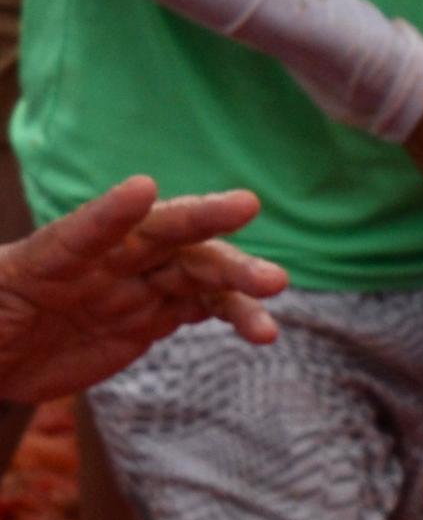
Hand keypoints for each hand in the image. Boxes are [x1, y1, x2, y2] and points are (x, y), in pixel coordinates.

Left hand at [0, 177, 287, 401]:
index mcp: (51, 256)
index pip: (82, 231)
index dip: (109, 212)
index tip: (141, 190)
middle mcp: (102, 261)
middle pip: (157, 235)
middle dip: (200, 223)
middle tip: (243, 208)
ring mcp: (133, 286)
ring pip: (194, 271)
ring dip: (235, 276)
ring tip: (273, 289)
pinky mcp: (153, 317)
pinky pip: (202, 309)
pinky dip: (235, 315)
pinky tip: (262, 329)